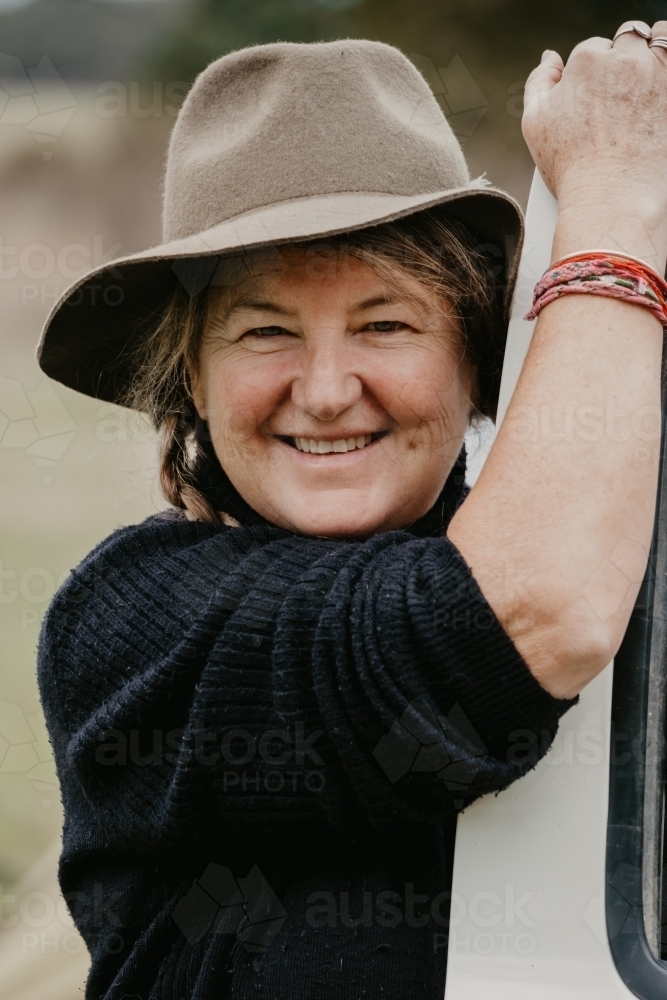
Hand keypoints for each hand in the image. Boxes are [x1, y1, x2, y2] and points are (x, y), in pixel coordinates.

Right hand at [522, 24, 666, 228]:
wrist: (610, 198)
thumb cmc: (570, 166)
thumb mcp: (535, 123)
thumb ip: (539, 82)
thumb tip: (550, 58)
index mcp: (586, 61)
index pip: (592, 50)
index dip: (590, 74)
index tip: (592, 97)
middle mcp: (623, 59)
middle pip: (625, 41)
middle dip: (620, 59)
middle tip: (617, 92)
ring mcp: (655, 72)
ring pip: (659, 40)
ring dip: (652, 51)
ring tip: (644, 80)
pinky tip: (658, 88)